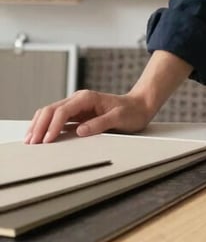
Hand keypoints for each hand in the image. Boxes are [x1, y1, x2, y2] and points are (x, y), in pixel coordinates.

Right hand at [25, 90, 152, 143]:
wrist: (139, 106)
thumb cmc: (131, 111)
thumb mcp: (119, 118)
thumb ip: (100, 123)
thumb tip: (80, 131)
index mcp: (87, 98)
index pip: (63, 111)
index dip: (52, 126)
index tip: (47, 141)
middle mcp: (79, 100)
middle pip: (51, 110)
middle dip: (39, 125)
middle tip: (31, 143)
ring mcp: (76, 107)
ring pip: (50, 113)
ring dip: (39, 125)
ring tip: (31, 140)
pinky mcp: (76, 114)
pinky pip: (56, 119)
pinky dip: (46, 126)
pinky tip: (41, 136)